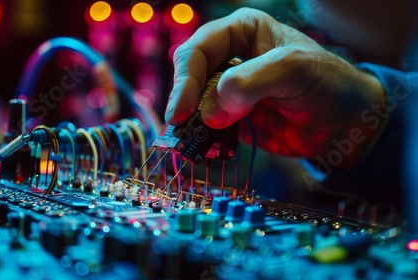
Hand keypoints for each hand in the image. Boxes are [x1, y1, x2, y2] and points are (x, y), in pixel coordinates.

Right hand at [165, 8, 384, 168]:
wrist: (344, 123)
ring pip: (193, 101)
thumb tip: (211, 110)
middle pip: (189, 73)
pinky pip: (205, 125)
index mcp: (242, 31)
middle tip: (182, 123)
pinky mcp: (230, 116)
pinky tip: (202, 145)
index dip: (187, 77)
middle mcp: (230, 57)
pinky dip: (200, 136)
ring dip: (189, 120)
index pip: (200, 48)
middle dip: (185, 98)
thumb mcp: (294, 70)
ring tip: (189, 139)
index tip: (184, 109)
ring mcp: (228, 89)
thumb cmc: (327, 83)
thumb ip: (251, 83)